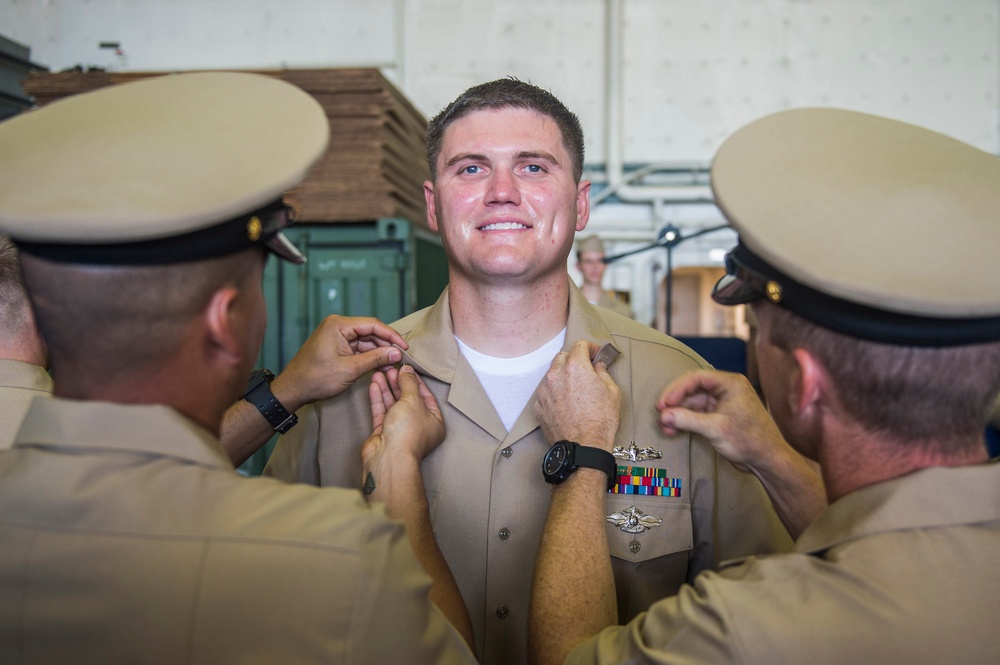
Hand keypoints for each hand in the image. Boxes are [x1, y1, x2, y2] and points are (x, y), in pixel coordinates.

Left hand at [271, 315, 405, 410]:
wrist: (293, 390)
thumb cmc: (315, 378)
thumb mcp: (350, 369)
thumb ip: (375, 359)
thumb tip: (397, 353)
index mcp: (338, 325)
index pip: (373, 325)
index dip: (391, 336)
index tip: (405, 347)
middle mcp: (338, 326)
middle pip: (370, 332)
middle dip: (386, 345)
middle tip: (402, 357)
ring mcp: (337, 336)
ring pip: (365, 341)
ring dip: (379, 352)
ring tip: (394, 364)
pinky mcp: (337, 346)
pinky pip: (358, 348)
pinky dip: (369, 356)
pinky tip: (381, 365)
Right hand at [362, 365, 444, 467]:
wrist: (389, 457)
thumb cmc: (408, 431)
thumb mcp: (413, 400)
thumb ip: (409, 383)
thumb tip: (407, 370)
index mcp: (434, 422)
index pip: (426, 396)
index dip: (415, 380)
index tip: (406, 368)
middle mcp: (418, 426)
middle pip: (408, 399)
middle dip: (398, 383)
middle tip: (390, 368)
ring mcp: (400, 430)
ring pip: (393, 405)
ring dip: (386, 388)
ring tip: (379, 372)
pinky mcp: (384, 433)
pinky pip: (382, 412)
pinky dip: (378, 398)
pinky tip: (374, 385)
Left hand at [534, 340, 620, 450]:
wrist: (584, 446)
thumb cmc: (601, 421)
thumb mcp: (612, 392)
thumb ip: (603, 373)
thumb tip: (598, 367)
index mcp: (575, 367)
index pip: (579, 345)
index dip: (589, 347)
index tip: (594, 353)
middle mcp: (556, 375)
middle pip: (562, 357)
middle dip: (574, 360)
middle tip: (584, 370)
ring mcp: (545, 391)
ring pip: (552, 375)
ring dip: (563, 376)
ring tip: (575, 390)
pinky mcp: (539, 406)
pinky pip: (547, 392)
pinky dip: (555, 393)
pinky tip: (566, 404)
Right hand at [656, 369, 787, 471]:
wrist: (767, 460)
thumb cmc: (749, 440)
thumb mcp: (715, 428)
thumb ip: (687, 420)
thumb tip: (663, 416)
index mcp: (730, 384)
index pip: (696, 378)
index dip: (677, 389)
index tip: (663, 403)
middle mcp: (726, 390)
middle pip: (692, 390)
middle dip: (675, 403)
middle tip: (660, 415)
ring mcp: (722, 404)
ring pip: (693, 404)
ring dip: (678, 415)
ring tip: (664, 426)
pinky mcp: (719, 418)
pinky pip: (697, 415)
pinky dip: (685, 422)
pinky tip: (673, 430)